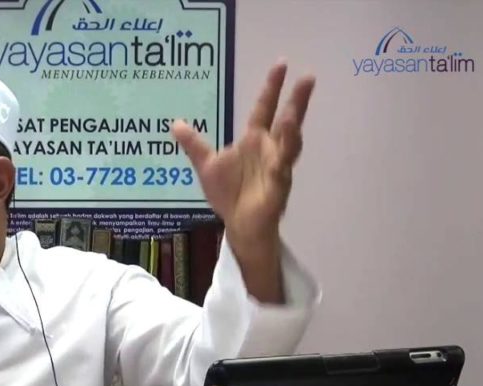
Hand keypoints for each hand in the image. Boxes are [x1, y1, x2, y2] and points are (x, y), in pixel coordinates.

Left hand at [171, 61, 314, 302]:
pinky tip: (281, 161)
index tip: (281, 64)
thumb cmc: (228, 193)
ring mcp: (277, 167)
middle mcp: (269, 149)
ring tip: (293, 116)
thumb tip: (174, 124)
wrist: (238, 224)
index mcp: (253, 140)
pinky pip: (281, 174)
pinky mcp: (278, 188)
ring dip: (292, 132)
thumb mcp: (206, 165)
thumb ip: (193, 144)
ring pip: (289, 145)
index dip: (271, 87)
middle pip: (286, 120)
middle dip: (297, 100)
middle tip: (308, 77)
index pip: (264, 108)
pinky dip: (281, 166)